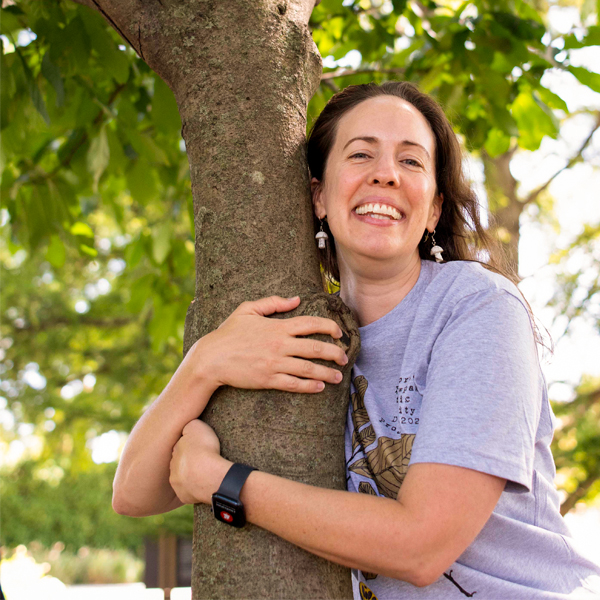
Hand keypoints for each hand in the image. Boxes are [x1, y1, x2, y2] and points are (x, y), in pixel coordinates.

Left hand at [169, 419, 230, 504]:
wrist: (211, 476)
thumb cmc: (205, 450)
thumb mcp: (196, 427)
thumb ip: (189, 425)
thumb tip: (188, 426)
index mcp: (174, 450)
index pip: (180, 445)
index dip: (190, 444)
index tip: (199, 444)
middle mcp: (171, 468)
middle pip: (180, 462)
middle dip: (189, 461)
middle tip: (203, 458)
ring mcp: (177, 484)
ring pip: (184, 477)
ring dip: (192, 475)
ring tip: (206, 472)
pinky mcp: (184, 497)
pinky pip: (190, 491)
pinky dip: (197, 487)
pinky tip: (206, 483)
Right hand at [194, 295, 348, 393]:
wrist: (211, 358)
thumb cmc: (228, 332)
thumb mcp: (247, 310)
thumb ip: (273, 303)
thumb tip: (296, 299)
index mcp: (277, 327)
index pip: (311, 324)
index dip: (329, 327)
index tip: (339, 333)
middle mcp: (280, 345)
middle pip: (315, 348)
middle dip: (335, 352)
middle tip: (345, 357)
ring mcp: (275, 363)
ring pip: (308, 368)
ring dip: (327, 372)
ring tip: (338, 376)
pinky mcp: (268, 379)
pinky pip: (294, 384)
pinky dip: (309, 386)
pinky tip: (320, 387)